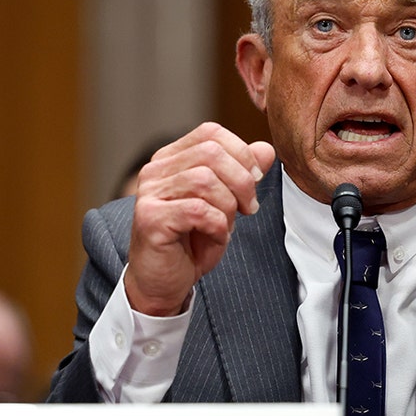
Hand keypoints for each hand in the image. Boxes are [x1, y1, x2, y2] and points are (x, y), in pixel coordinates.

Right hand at [124, 122, 275, 316]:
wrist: (163, 283)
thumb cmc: (192, 243)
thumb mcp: (226, 204)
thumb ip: (243, 174)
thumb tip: (266, 149)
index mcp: (172, 158)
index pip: (211, 133)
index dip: (241, 153)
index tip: (255, 181)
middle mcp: (155, 170)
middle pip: (211, 152)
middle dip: (241, 181)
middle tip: (249, 208)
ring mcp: (149, 193)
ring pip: (204, 180)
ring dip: (228, 207)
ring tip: (227, 226)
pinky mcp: (150, 218)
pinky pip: (198, 210)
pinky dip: (217, 226)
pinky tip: (215, 238)